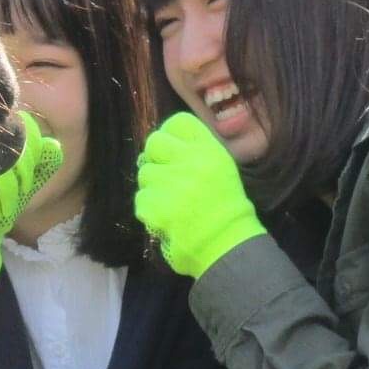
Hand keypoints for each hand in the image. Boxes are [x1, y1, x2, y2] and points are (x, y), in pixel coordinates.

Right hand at [0, 111, 63, 289]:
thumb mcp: (25, 186)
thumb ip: (41, 166)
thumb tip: (54, 145)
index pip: (14, 127)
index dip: (31, 148)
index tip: (31, 176)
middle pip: (4, 143)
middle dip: (23, 173)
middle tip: (24, 193)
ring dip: (10, 191)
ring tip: (10, 207)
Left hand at [134, 113, 265, 277]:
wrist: (227, 245)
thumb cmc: (225, 208)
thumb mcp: (220, 169)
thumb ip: (194, 153)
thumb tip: (159, 149)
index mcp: (209, 150)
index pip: (178, 123)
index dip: (169, 134)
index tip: (170, 150)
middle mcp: (190, 161)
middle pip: (155, 142)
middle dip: (156, 158)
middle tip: (166, 176)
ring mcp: (171, 183)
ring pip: (145, 173)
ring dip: (153, 187)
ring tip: (171, 202)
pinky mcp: (156, 206)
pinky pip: (141, 199)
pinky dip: (150, 210)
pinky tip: (167, 218)